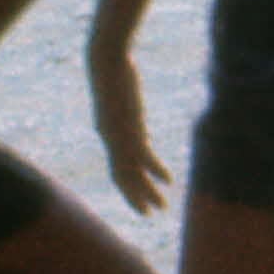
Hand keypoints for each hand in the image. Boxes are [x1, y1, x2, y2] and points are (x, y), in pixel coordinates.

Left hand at [91, 40, 166, 212]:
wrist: (105, 60)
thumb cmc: (110, 70)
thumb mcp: (117, 93)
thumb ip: (122, 105)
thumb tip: (127, 105)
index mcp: (107, 131)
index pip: (116, 167)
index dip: (127, 185)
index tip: (138, 198)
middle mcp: (109, 138)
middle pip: (121, 177)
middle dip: (134, 197)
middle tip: (147, 214)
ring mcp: (119, 136)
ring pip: (132, 173)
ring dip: (147, 192)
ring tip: (161, 207)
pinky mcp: (130, 129)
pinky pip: (143, 158)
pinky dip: (155, 172)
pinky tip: (168, 181)